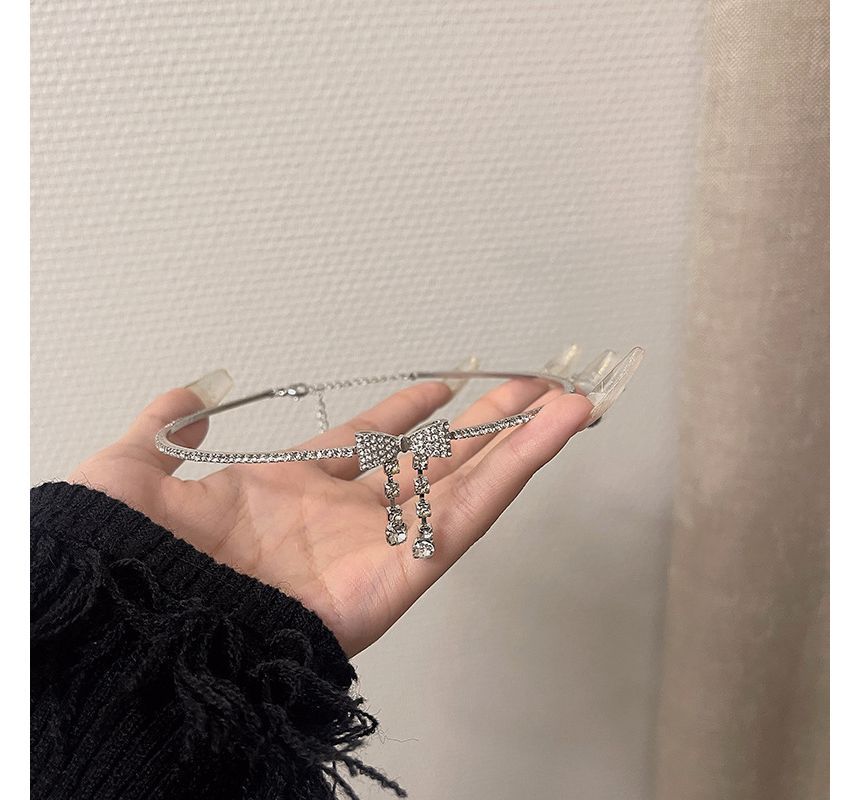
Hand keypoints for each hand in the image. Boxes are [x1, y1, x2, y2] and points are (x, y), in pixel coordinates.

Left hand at [70, 365, 595, 656]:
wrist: (140, 617)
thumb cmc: (133, 557)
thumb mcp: (134, 470)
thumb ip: (163, 428)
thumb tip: (185, 395)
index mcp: (291, 493)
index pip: (367, 444)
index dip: (406, 412)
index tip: (441, 385)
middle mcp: (344, 519)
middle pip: (432, 461)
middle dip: (482, 424)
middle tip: (527, 387)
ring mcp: (380, 544)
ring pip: (468, 485)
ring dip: (521, 441)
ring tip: (568, 401)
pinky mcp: (406, 571)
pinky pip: (474, 514)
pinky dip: (521, 468)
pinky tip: (557, 428)